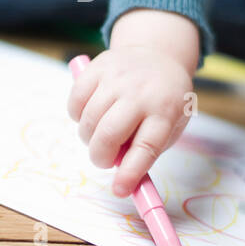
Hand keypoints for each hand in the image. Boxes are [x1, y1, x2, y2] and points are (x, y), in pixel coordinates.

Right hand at [67, 45, 196, 196]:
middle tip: (104, 161)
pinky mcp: (97, 68)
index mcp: (165, 111)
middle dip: (100, 157)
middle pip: (109, 133)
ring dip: (88, 138)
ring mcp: (117, 77)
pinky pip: (75, 102)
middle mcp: (141, 92)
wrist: (158, 55)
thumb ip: (146, 150)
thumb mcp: (169, 126)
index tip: (119, 190)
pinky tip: (92, 114)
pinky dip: (78, 116)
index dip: (130, 172)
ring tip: (101, 134)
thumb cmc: (163, 101)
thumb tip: (120, 177)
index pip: (146, 147)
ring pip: (88, 121)